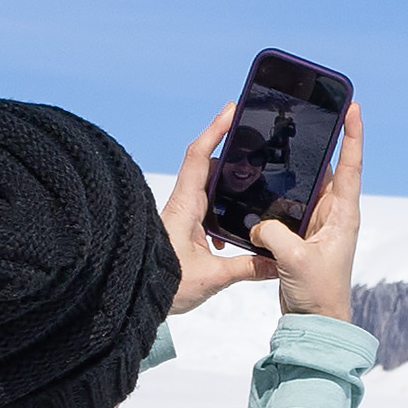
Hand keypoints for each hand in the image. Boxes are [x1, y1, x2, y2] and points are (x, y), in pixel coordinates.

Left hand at [166, 104, 264, 316]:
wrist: (131, 297)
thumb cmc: (162, 285)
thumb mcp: (211, 278)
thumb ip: (247, 268)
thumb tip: (276, 263)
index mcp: (185, 206)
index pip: (199, 157)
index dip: (215, 130)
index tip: (232, 109)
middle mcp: (182, 205)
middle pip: (206, 165)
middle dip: (228, 149)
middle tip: (253, 137)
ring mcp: (181, 216)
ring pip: (206, 187)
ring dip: (227, 180)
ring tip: (252, 177)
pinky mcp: (182, 230)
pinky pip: (205, 208)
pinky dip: (222, 207)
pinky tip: (235, 229)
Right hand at [254, 97, 363, 325]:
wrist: (314, 321)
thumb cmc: (317, 292)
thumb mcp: (293, 258)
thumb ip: (273, 231)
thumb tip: (258, 222)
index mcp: (342, 215)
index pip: (350, 166)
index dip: (352, 136)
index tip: (353, 108)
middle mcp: (333, 214)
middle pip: (327, 169)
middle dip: (319, 142)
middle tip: (307, 113)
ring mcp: (317, 224)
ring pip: (304, 186)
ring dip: (294, 169)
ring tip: (280, 139)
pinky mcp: (300, 235)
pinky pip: (288, 206)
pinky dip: (277, 195)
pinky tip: (261, 183)